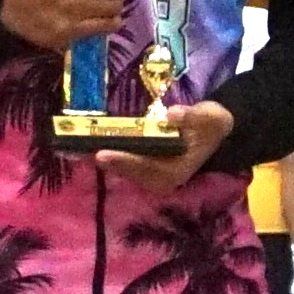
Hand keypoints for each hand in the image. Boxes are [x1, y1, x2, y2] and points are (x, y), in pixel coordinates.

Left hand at [86, 103, 237, 192]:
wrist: (214, 129)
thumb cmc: (211, 123)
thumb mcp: (210, 117)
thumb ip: (193, 116)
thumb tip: (171, 114)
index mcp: (178, 170)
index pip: (148, 168)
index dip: (125, 161)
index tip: (104, 154)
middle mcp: (165, 178)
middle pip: (132, 173)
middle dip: (109, 163)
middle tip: (84, 151)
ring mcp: (155, 175)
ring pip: (127, 171)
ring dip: (106, 161)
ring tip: (79, 151)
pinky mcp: (148, 168)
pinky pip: (127, 165)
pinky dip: (112, 157)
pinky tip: (92, 147)